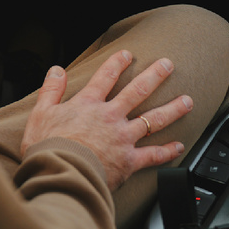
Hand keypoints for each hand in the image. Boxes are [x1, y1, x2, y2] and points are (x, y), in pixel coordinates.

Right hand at [20, 50, 192, 191]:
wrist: (61, 174)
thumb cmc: (48, 147)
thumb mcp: (41, 113)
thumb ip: (51, 90)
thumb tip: (56, 70)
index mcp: (88, 104)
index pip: (105, 76)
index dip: (117, 62)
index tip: (128, 54)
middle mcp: (110, 117)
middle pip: (137, 91)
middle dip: (154, 75)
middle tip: (168, 65)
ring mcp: (123, 138)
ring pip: (153, 119)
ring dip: (172, 108)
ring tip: (187, 100)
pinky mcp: (129, 161)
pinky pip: (153, 155)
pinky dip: (167, 151)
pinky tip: (179, 145)